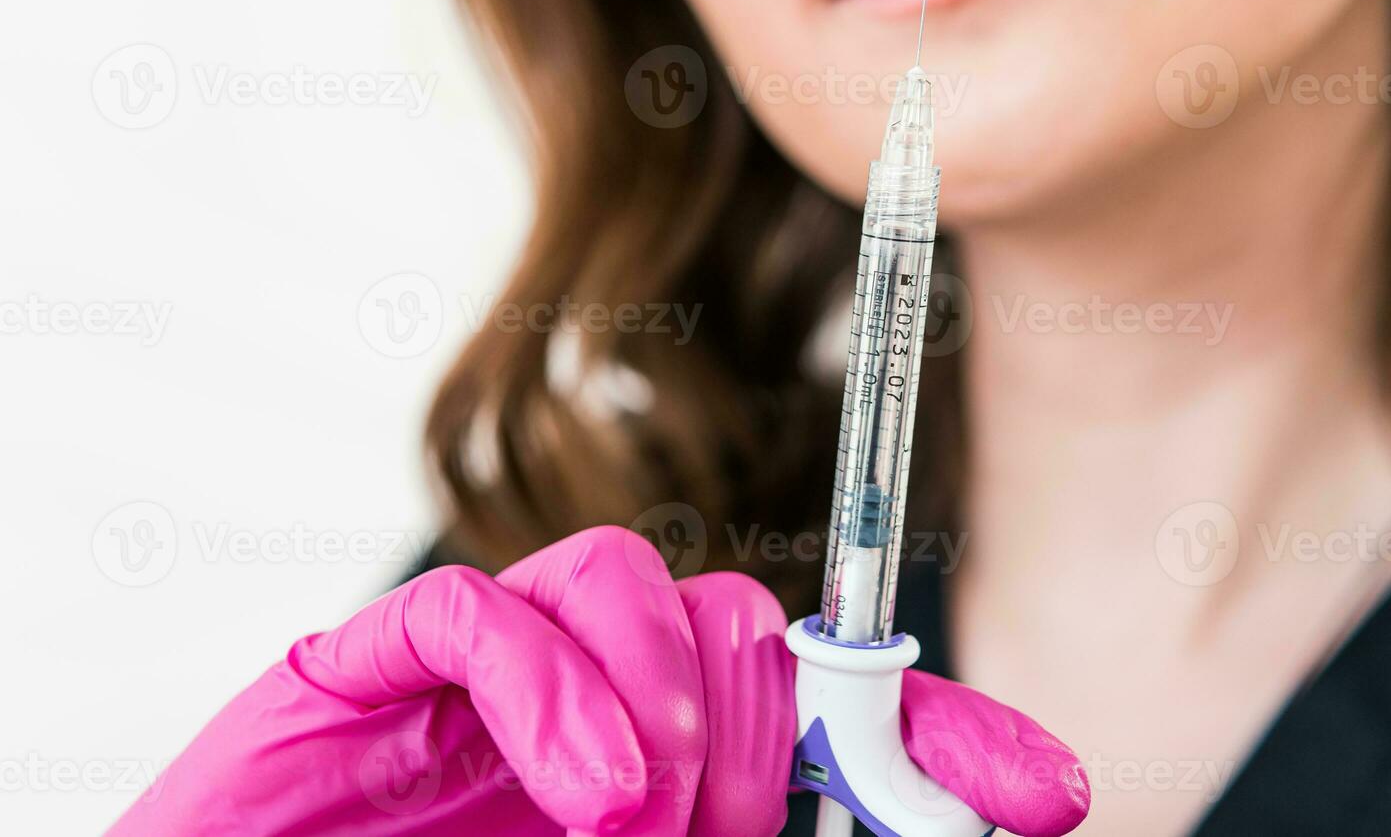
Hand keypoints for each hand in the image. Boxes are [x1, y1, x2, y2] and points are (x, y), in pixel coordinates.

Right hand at [110, 526, 1088, 835]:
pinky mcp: (352, 673)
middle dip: (767, 727)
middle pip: (729, 619)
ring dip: (668, 708)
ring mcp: (464, 678)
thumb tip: (897, 834)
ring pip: (619, 578)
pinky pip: (474, 614)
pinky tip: (589, 789)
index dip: (931, 736)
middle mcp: (573, 704)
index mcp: (648, 774)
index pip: (817, 710)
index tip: (1038, 794)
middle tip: (730, 833)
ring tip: (641, 824)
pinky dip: (555, 690)